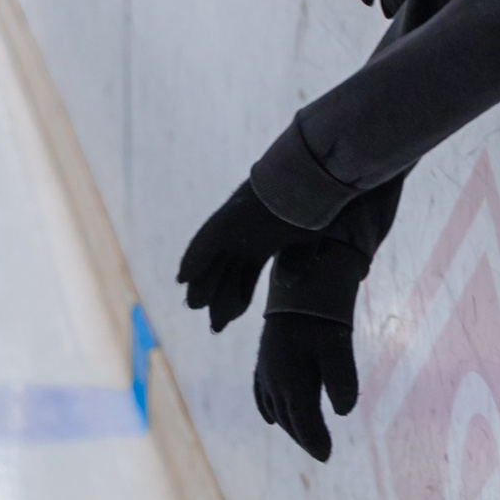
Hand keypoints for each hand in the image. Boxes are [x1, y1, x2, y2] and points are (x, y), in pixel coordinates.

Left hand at [177, 180, 315, 330]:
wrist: (313, 174)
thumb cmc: (315, 204)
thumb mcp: (308, 241)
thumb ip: (297, 262)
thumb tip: (287, 283)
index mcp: (263, 246)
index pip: (244, 279)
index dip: (236, 303)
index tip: (224, 325)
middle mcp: (245, 238)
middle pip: (224, 273)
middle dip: (217, 299)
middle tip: (215, 326)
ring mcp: (235, 226)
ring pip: (212, 260)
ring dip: (202, 283)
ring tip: (195, 305)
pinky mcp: (229, 215)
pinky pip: (206, 239)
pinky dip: (193, 258)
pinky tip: (183, 278)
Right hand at [254, 315, 358, 460]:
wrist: (298, 284)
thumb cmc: (321, 315)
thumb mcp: (338, 344)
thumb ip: (342, 378)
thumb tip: (345, 412)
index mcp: (289, 380)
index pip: (302, 420)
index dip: (314, 440)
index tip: (326, 456)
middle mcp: (272, 379)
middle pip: (288, 418)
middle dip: (304, 436)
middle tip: (322, 452)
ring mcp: (265, 370)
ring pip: (275, 408)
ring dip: (290, 425)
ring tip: (305, 437)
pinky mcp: (264, 359)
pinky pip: (262, 393)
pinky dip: (268, 408)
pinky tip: (271, 418)